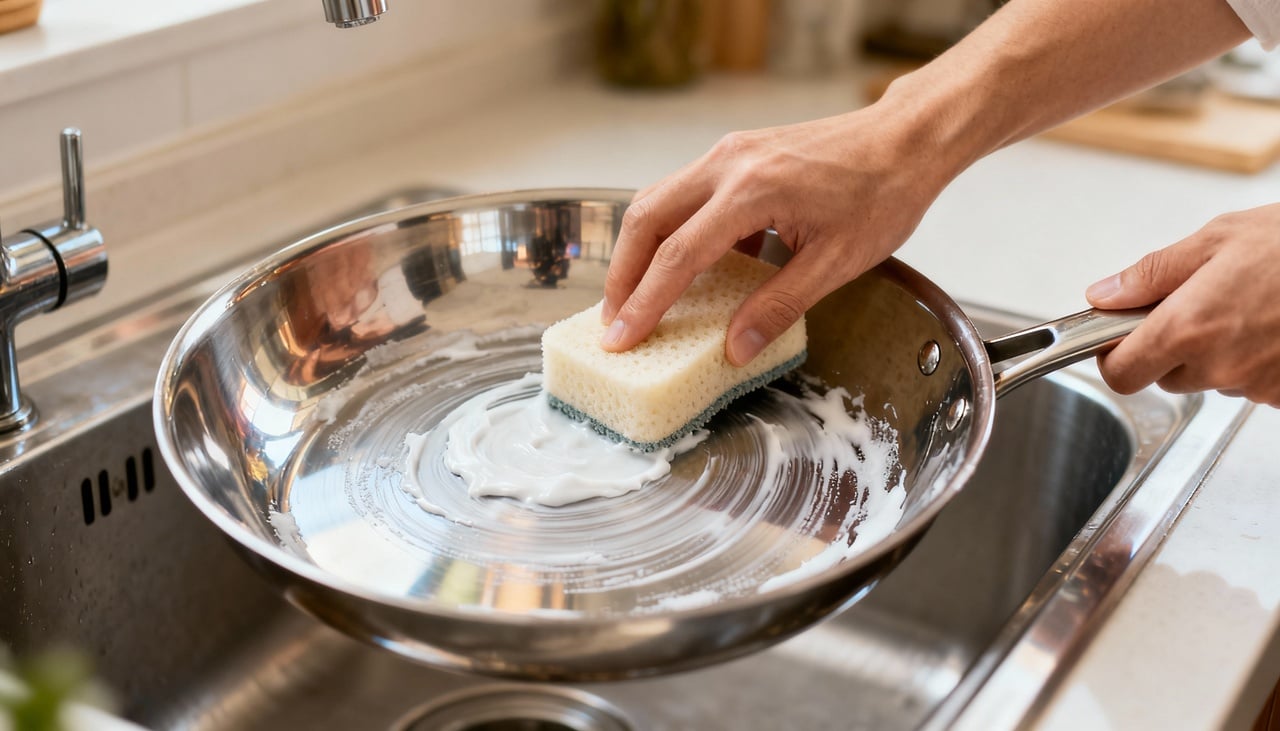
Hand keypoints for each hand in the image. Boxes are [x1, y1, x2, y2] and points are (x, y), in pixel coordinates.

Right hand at [599, 106, 953, 365]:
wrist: (906, 140)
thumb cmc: (882, 195)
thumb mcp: (836, 264)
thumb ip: (778, 307)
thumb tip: (733, 348)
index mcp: (751, 191)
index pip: (678, 256)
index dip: (645, 303)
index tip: (622, 339)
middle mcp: (728, 163)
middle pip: (646, 219)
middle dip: (622, 274)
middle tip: (613, 321)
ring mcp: (729, 153)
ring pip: (658, 201)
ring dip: (640, 251)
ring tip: (635, 298)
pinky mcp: (736, 154)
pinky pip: (685, 194)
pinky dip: (671, 232)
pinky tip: (686, 269)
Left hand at [1087, 203, 1279, 405]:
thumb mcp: (1215, 240)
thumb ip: (1151, 274)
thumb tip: (1103, 295)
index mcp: (1187, 328)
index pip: (1122, 374)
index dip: (1116, 356)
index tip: (1119, 337)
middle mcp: (1219, 366)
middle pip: (1165, 377)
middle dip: (1170, 346)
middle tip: (1199, 303)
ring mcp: (1255, 385)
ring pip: (1210, 379)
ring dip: (1216, 352)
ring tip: (1248, 306)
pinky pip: (1251, 384)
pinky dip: (1254, 361)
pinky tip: (1272, 327)